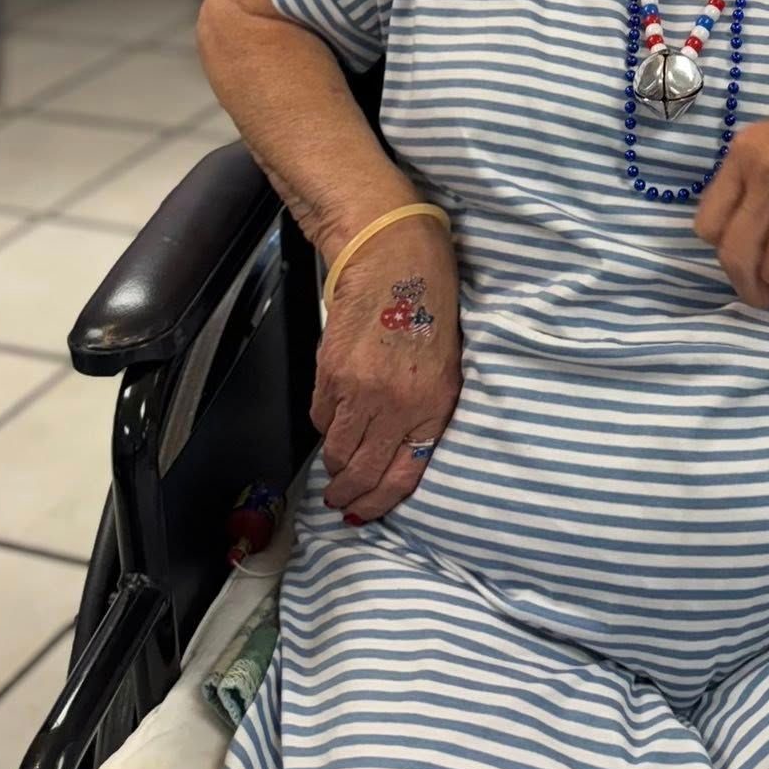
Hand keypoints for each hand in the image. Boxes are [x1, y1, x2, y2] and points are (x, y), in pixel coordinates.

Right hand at [313, 216, 462, 523]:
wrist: (394, 255)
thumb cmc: (429, 298)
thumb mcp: (446, 360)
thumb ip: (425, 405)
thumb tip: (399, 444)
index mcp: (436, 402)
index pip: (404, 473)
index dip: (381, 501)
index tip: (366, 512)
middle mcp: (399, 404)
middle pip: (365, 471)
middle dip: (349, 495)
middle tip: (340, 502)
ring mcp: (362, 391)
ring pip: (339, 451)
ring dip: (334, 466)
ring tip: (334, 471)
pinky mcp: (332, 374)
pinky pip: (322, 417)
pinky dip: (325, 425)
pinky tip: (333, 421)